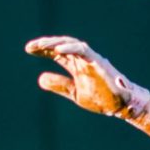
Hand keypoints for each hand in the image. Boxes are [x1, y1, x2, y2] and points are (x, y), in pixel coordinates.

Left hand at [26, 36, 149, 123]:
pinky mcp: (98, 62)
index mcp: (76, 65)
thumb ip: (59, 84)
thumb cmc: (101, 97)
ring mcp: (90, 59)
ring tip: (40, 45)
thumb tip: (40, 78)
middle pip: (61, 45)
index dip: (43, 50)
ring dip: (55, 43)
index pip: (57, 53)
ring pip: (71, 43)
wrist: (120, 105)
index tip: (29, 49)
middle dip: (45, 44)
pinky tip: (57, 50)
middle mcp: (82, 59)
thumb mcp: (74, 92)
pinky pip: (83, 50)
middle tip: (30, 47)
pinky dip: (70, 48)